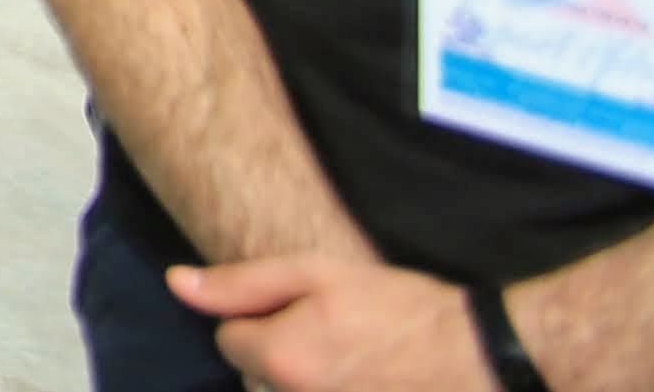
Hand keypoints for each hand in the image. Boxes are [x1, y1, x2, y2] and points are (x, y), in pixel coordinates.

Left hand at [163, 255, 494, 390]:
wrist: (477, 354)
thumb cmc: (398, 307)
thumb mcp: (317, 273)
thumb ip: (241, 283)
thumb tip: (176, 283)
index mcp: (280, 358)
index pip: (229, 341)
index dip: (258, 320)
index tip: (299, 311)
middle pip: (256, 378)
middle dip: (278, 356)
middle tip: (329, 335)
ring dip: (302, 380)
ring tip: (349, 360)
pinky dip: (326, 389)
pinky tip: (363, 377)